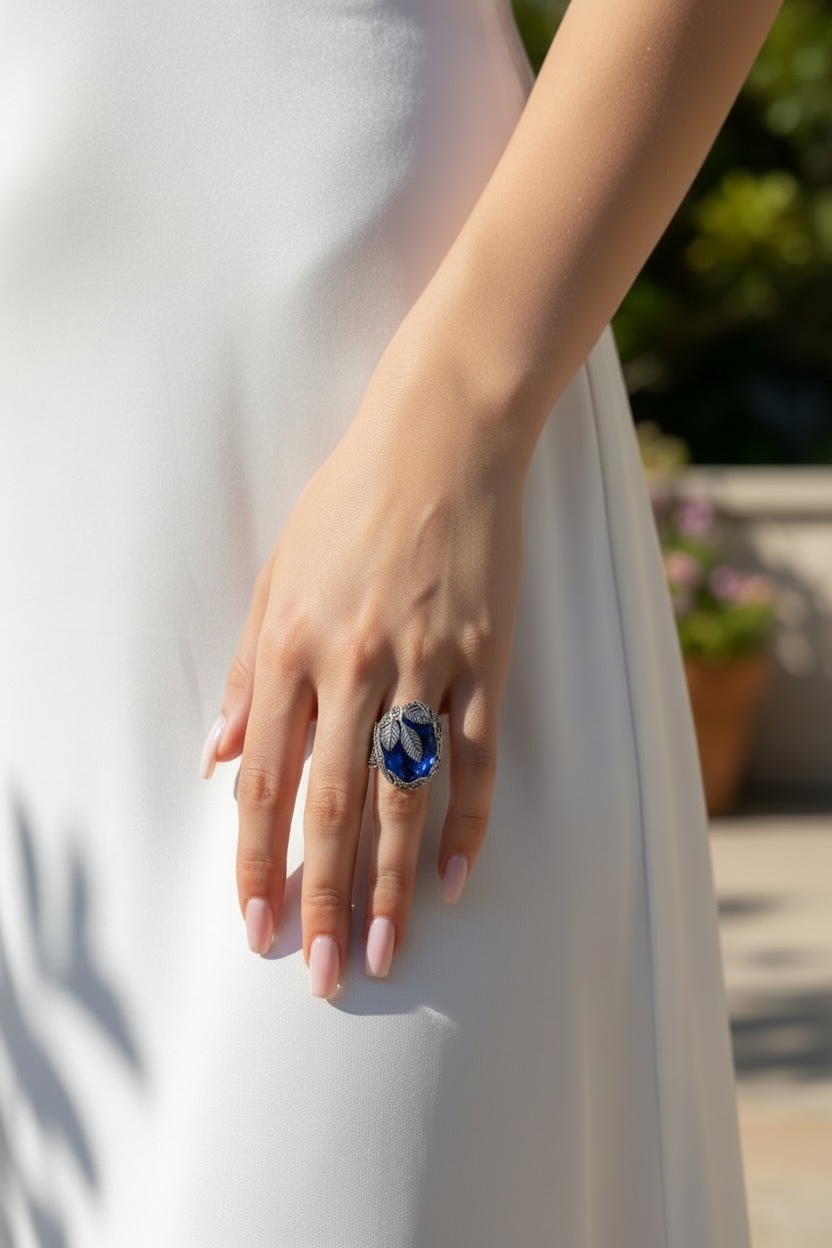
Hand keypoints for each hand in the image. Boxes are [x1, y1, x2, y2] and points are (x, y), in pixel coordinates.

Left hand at [200, 318, 526, 996]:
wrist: (440, 443)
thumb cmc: (346, 508)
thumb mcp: (274, 579)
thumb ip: (247, 674)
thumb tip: (218, 760)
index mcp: (291, 647)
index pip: (267, 779)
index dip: (258, 861)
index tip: (255, 926)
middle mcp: (354, 665)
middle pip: (332, 805)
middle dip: (321, 898)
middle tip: (319, 974)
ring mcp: (426, 664)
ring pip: (404, 796)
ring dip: (390, 883)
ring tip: (383, 953)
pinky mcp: (485, 658)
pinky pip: (476, 756)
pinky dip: (468, 821)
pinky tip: (456, 878)